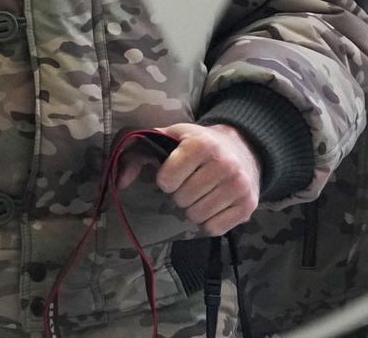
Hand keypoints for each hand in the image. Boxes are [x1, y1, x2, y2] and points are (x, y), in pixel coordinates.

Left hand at [117, 123, 261, 235]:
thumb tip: (119, 182)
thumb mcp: (169, 138)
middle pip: (182, 200)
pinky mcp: (248, 205)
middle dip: (180, 195)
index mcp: (201, 144)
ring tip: (202, 193)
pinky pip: (214, 228)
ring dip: (193, 209)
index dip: (166, 179)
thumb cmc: (199, 144)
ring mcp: (238, 186)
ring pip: (197, 216)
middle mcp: (223, 164)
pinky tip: (214, 204)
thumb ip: (137, 154)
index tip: (175, 172)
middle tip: (191, 183)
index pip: (167, 180)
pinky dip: (209, 222)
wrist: (244, 148)